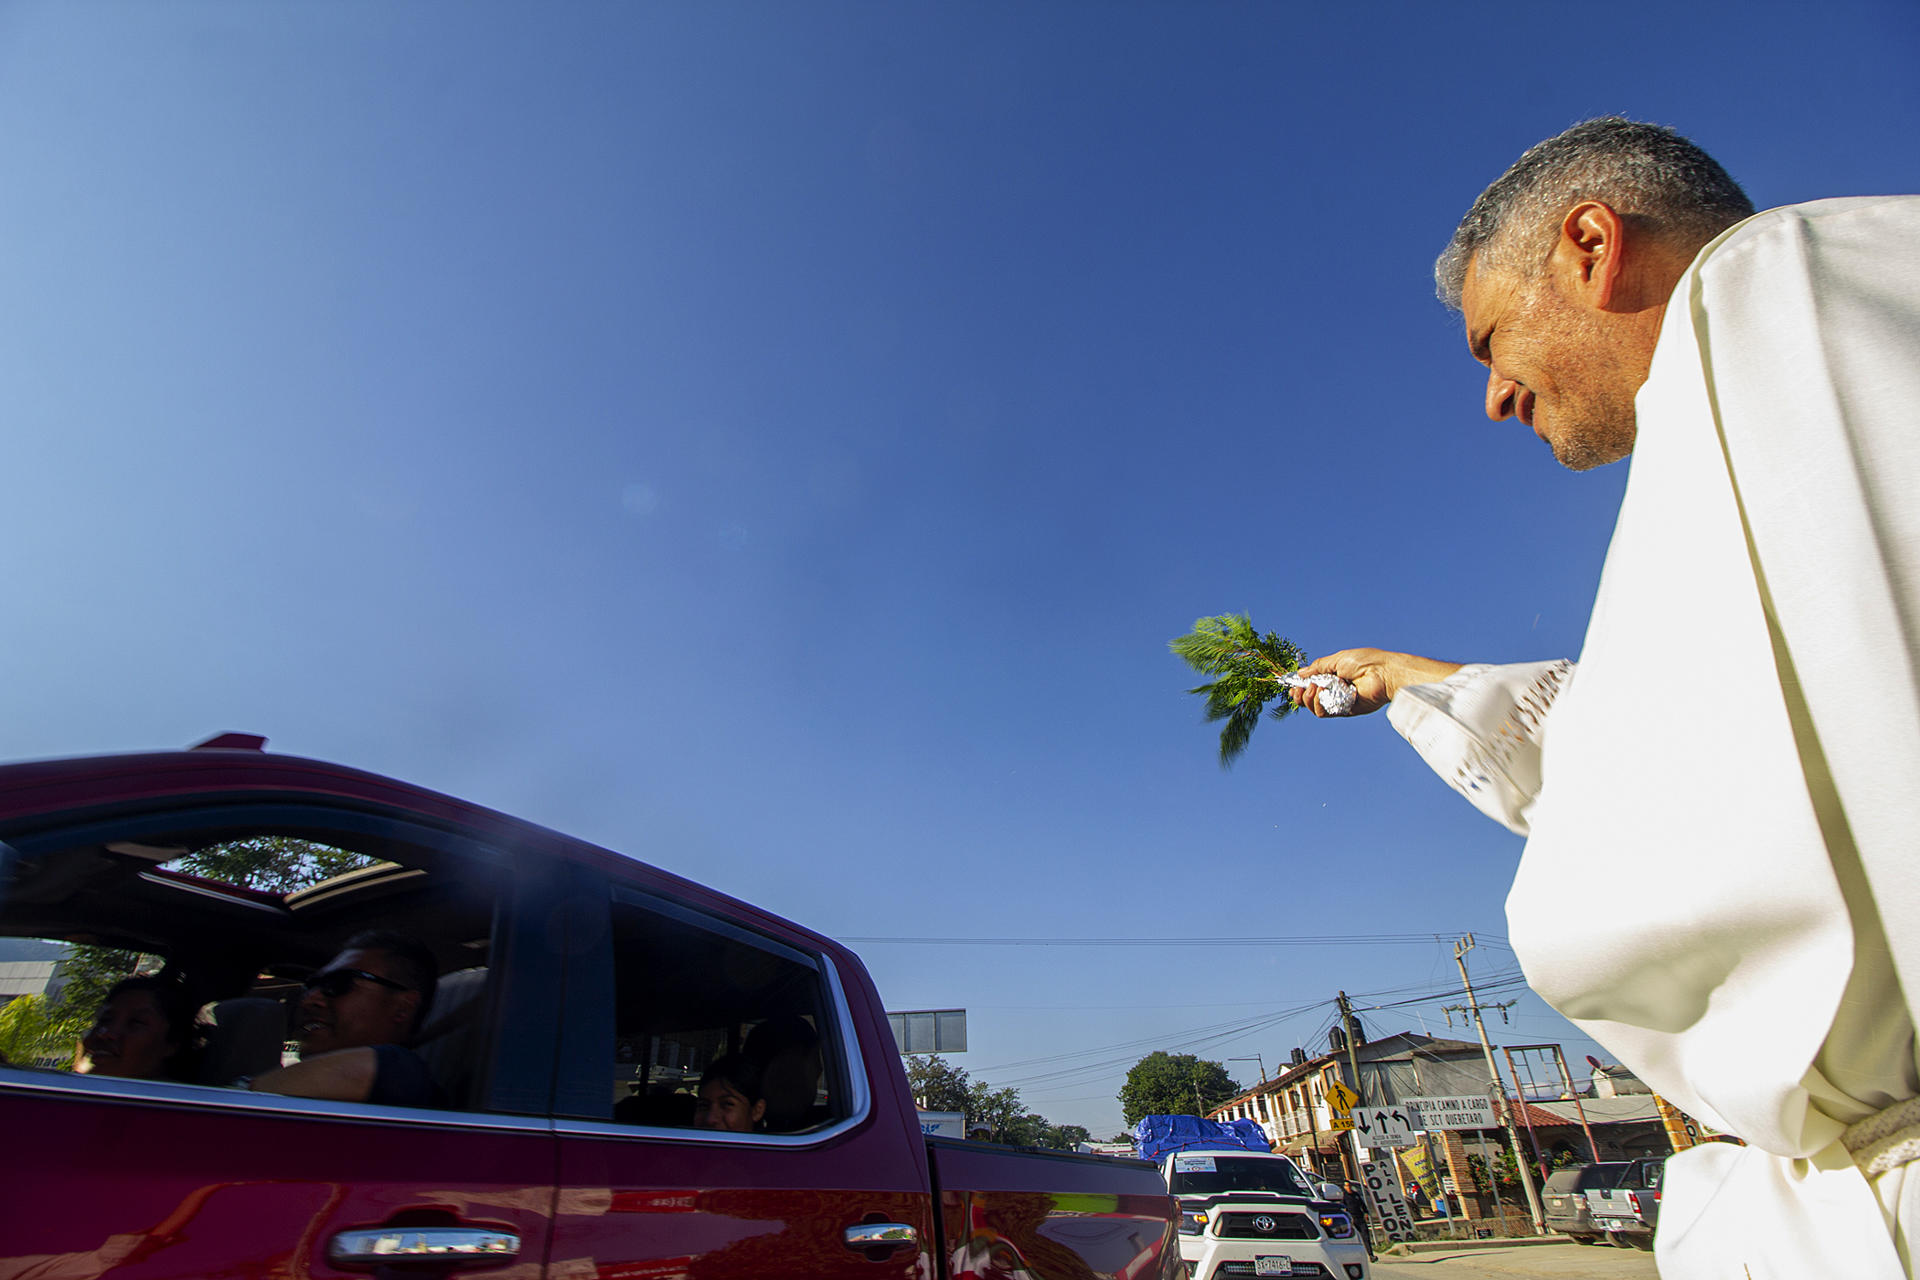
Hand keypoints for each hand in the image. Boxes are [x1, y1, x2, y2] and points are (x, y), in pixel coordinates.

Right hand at [1291, 649, 1463, 716]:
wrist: (1384, 673)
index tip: (1292, 684)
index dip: (1300, 686)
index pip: (1311, 684)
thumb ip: (1318, 667)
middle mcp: (1336, 690)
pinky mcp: (1346, 711)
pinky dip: (1319, 704)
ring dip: (1308, 699)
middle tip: (1299, 689)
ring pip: (1315, 708)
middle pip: (1309, 699)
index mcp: (1334, 676)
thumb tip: (1300, 673)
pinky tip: (1321, 692)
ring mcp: (1340, 702)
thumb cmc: (1366, 662)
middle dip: (1300, 695)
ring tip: (1312, 689)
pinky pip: (1326, 713)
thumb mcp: (1337, 660)